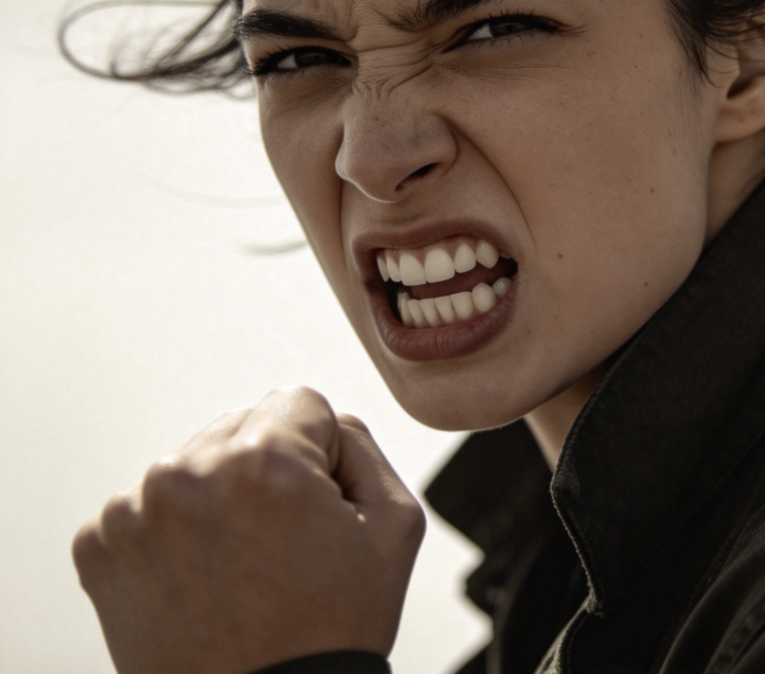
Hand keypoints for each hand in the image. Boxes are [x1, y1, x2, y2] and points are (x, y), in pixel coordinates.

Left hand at [73, 387, 424, 673]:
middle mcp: (186, 474)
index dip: (323, 454)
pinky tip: (201, 576)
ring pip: (198, 461)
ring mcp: (133, 513)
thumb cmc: (326, 632)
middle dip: (268, 470)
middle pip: (245, 425)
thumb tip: (326, 422)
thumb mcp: (395, 525)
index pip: (300, 403)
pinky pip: (151, 504)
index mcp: (261, 462)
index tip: (316, 510)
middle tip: (280, 544)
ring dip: (219, 495)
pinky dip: (176, 531)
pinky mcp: (99, 549)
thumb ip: (363, 443)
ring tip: (239, 564)